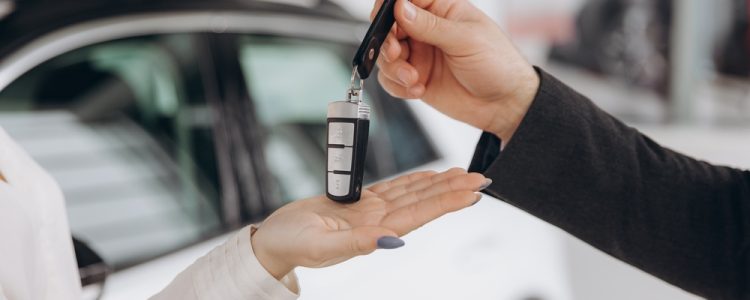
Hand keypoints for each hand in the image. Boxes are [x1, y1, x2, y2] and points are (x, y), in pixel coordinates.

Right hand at [251, 168, 488, 278]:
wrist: (274, 242)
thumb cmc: (291, 245)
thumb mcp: (319, 246)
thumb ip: (355, 243)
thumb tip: (389, 240)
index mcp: (372, 233)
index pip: (417, 216)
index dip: (445, 203)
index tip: (470, 194)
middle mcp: (377, 223)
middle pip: (422, 202)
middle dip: (451, 190)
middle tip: (480, 178)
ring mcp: (370, 213)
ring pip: (412, 193)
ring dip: (438, 184)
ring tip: (463, 174)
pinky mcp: (359, 203)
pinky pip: (392, 188)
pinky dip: (413, 181)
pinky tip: (429, 176)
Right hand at [373, 0, 539, 142]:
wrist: (505, 104)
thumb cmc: (498, 64)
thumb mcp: (465, 39)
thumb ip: (430, 25)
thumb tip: (401, 8)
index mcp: (442, 9)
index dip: (389, 6)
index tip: (385, 20)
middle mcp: (427, 30)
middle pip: (389, 27)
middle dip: (387, 41)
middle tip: (397, 52)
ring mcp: (420, 54)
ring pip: (386, 55)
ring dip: (393, 67)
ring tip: (412, 78)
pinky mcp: (415, 78)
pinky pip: (391, 79)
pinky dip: (398, 86)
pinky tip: (418, 88)